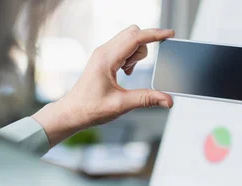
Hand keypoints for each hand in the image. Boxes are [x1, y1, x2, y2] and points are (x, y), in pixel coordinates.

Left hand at [32, 25, 174, 145]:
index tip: (169, 34)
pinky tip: (126, 72)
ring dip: (137, 53)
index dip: (155, 34)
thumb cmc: (90, 108)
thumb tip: (167, 100)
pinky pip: (124, 47)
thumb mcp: (121, 105)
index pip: (135, 38)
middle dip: (144, 46)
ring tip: (129, 73)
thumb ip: (146, 99)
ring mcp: (103, 53)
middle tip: (138, 68)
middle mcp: (104, 51)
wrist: (72, 112)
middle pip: (133, 33)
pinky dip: (131, 56)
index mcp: (106, 59)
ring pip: (130, 39)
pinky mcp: (104, 58)